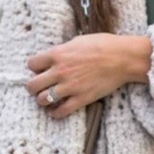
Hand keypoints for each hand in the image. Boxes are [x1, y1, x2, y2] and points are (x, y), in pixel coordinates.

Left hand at [25, 33, 150, 118]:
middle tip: (39, 87)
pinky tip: (56, 111)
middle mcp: (60, 71)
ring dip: (43, 100)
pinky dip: (56, 113)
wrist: (122, 58)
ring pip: (43, 99)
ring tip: (47, 99)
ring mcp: (70, 86)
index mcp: (58, 54)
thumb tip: (57, 56)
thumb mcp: (78, 41)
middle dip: (33, 87)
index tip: (40, 69)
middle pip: (32, 85)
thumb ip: (64, 50)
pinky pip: (61, 111)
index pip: (32, 64)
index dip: (34, 67)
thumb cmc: (104, 45)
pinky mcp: (81, 98)